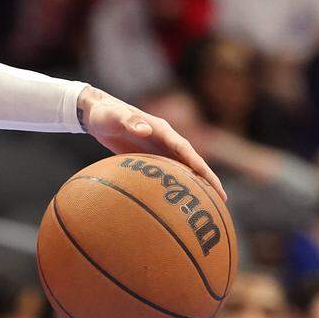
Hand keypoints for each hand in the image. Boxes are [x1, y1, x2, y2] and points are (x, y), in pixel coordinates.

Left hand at [77, 86, 226, 200]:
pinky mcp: (149, 155)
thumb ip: (128, 120)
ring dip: (196, 183)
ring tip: (210, 204)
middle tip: (222, 199)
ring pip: (182, 167)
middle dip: (207, 178)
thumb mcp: (114, 116)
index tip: (212, 182)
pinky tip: (179, 199)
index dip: (200, 166)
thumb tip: (145, 130)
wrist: (96, 114)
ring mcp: (158, 148)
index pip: (186, 150)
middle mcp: (165, 139)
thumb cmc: (105, 113)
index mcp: (161, 129)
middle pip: (191, 161)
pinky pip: (167, 171)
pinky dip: (177, 183)